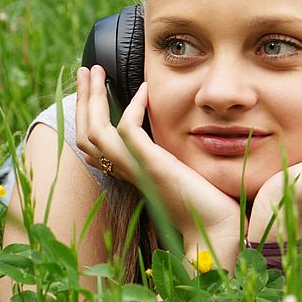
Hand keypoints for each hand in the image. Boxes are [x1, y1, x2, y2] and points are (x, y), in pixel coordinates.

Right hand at [76, 66, 241, 263]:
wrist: (219, 231)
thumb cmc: (212, 208)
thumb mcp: (187, 173)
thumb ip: (176, 156)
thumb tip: (186, 136)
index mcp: (134, 176)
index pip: (96, 149)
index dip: (89, 119)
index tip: (95, 90)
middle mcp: (129, 174)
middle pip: (86, 137)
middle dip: (82, 101)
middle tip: (84, 71)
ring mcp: (138, 171)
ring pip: (95, 133)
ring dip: (91, 98)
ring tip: (95, 70)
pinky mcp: (153, 167)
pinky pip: (127, 132)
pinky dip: (132, 107)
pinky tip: (144, 90)